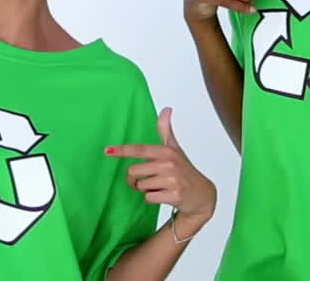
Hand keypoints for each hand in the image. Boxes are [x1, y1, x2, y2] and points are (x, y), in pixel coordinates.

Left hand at [106, 108, 216, 232]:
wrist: (202, 194)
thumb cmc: (185, 170)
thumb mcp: (175, 149)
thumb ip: (166, 130)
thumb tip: (166, 109)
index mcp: (167, 151)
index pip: (140, 149)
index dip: (122, 150)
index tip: (107, 150)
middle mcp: (169, 164)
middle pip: (133, 171)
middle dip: (135, 179)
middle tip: (148, 179)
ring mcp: (172, 179)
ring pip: (140, 186)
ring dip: (146, 189)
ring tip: (160, 187)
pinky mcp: (173, 195)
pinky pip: (148, 198)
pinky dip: (152, 198)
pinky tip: (164, 195)